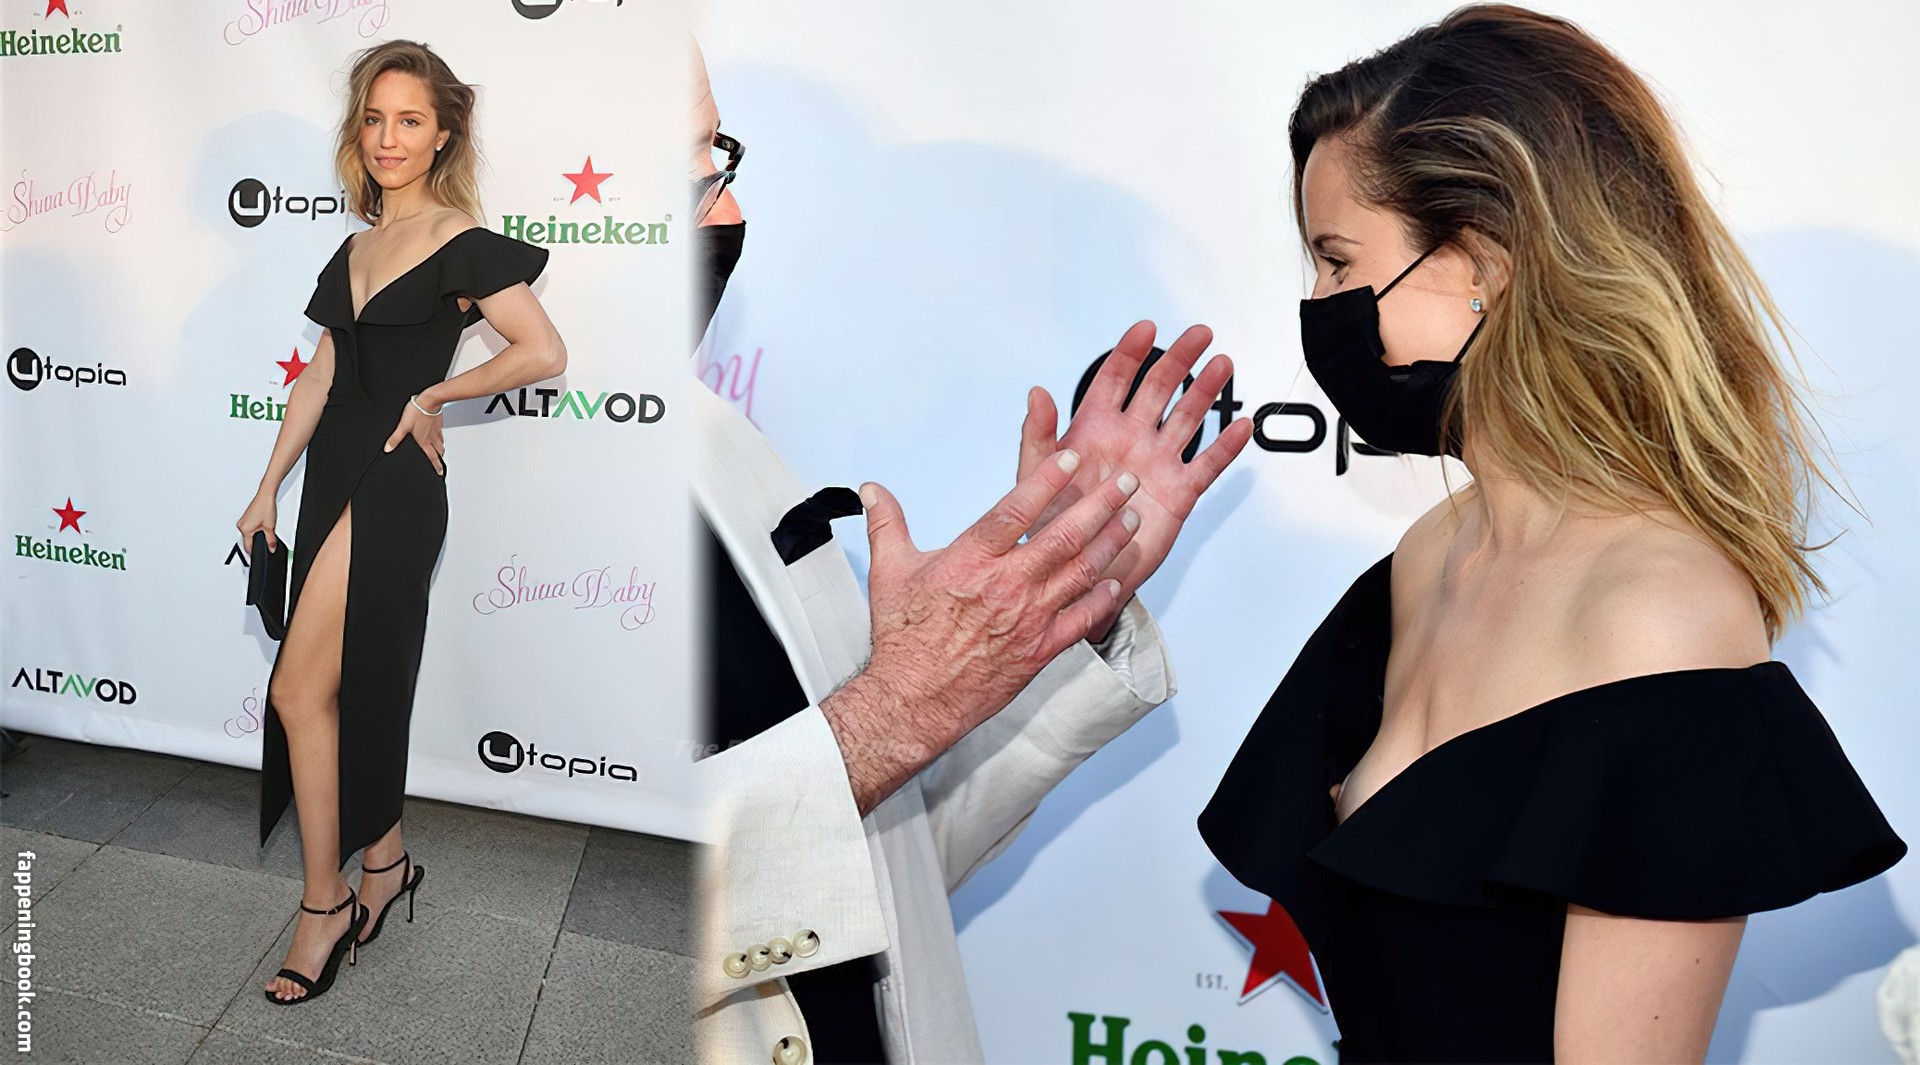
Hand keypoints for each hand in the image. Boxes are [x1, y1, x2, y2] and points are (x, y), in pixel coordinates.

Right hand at [236, 490, 277, 550]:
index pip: (248, 547)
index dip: (253, 554)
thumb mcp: (270, 527)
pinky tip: (262, 525)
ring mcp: (242, 522)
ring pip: (249, 535)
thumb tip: (271, 548)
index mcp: (245, 529)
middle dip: (258, 542)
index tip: (256, 558)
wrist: (265, 496)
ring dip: (257, 535)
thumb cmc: (266, 507)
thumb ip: (270, 541)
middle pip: (248, 541)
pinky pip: (249, 528)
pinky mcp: (245, 518)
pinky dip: (255, 530)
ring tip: (266, 528)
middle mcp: (241, 526)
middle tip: (267, 540)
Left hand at [384, 396, 445, 474]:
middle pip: (439, 451)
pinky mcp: (438, 422)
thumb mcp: (403, 426)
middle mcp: (432, 437)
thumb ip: (395, 438)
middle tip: (441, 463)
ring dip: (441, 448)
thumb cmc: (417, 412)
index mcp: (424, 441)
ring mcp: (436, 430)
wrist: (429, 400)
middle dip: (440, 458)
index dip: (437, 466)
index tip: (440, 472)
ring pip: (441, 443)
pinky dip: (440, 437)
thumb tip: (388, 449)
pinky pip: (441, 433)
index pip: (432, 457)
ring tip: (440, 451)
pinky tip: (437, 434)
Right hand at [822, 450, 1143, 812]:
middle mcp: (1005, 585)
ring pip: (1081, 572)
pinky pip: (1082, 619)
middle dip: (1100, 504)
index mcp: (971, 560)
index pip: (1016, 509)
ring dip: (1111, 543)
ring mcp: (1027, 618)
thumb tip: (872, 490)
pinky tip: (1118, 581)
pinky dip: (1104, 599)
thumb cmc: (903, 638)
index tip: (1071, 458)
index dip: (1046, 479)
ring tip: (1131, 520)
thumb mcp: (889, 572)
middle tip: (1127, 483)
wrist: (914, 700)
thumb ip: (887, 524)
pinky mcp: (1040, 650)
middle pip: (1063, 535)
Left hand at [1018, 321, 1252, 637]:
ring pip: (1186, 418)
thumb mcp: (1035, 477)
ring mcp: (1156, 463)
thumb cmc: (1053, 524)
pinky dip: (1225, 447)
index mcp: (1094, 430)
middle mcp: (1130, 440)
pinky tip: (1240, 427)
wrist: (1076, 572)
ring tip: (1221, 366)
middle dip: (1178, 359)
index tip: (1145, 330)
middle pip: (1159, 388)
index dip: (1130, 352)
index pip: (1115, 379)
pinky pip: (1206, 464)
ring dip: (1205, 391)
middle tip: (1198, 336)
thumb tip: (1037, 394)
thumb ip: (1038, 434)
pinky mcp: (1177, 492)